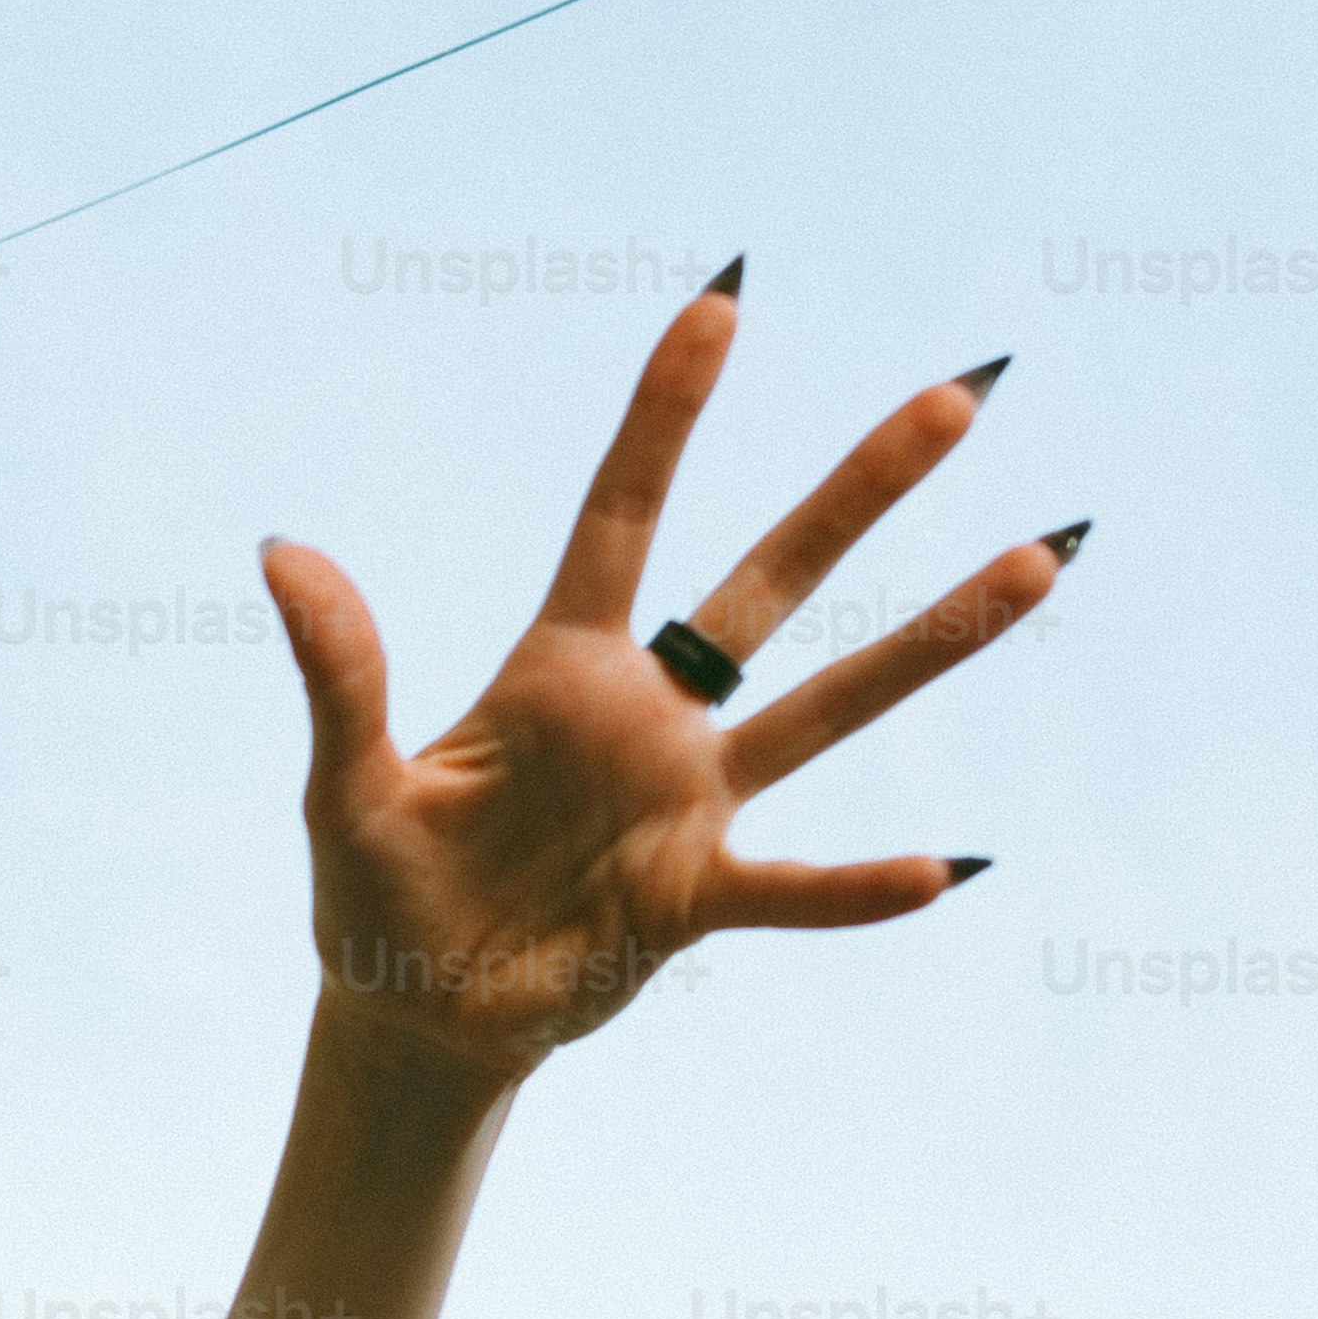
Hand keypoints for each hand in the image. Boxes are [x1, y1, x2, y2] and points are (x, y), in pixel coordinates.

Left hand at [265, 272, 1074, 1081]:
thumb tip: (281, 552)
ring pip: (829, 706)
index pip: (621, 513)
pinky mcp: (702, 902)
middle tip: (957, 396)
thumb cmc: (376, 893)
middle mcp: (647, 718)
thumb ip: (339, 676)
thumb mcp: (345, 790)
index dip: (668, 411)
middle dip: (859, 492)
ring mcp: (690, 806)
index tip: (723, 298)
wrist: (417, 1019)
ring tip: (1036, 560)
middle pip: (769, 583)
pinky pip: (799, 889)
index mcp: (560, 669)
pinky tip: (945, 867)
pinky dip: (861, 890)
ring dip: (930, 641)